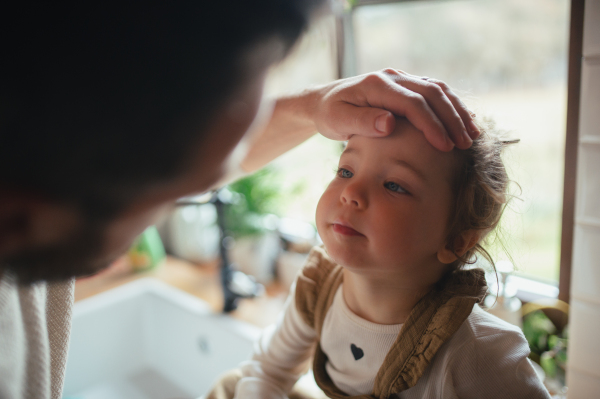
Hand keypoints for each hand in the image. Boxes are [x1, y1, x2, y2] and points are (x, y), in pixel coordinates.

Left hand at [310, 69, 478, 150]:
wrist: (324, 101)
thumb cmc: (331, 114)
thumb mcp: (339, 120)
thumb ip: (363, 122)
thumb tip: (390, 123)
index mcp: (378, 84)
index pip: (413, 103)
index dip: (432, 125)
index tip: (444, 147)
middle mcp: (393, 76)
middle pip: (433, 93)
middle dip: (452, 119)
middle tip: (465, 144)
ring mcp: (401, 78)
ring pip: (438, 89)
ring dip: (457, 111)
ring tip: (472, 134)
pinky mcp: (406, 85)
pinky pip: (434, 92)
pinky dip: (451, 106)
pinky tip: (463, 123)